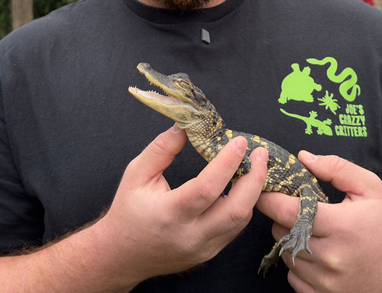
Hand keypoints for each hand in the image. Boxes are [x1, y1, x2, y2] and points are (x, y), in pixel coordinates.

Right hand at [92, 125, 268, 283]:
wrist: (121, 255)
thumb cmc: (127, 212)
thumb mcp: (136, 174)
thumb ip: (162, 149)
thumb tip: (185, 126)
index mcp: (169, 214)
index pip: (207, 188)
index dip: (227, 163)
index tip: (239, 142)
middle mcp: (189, 235)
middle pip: (236, 210)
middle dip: (255, 179)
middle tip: (260, 153)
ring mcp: (202, 248)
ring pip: (240, 220)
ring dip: (252, 191)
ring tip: (255, 166)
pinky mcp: (210, 253)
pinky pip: (234, 229)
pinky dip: (242, 206)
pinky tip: (241, 187)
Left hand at [256, 151, 381, 292]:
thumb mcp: (369, 187)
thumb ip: (336, 168)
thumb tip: (302, 158)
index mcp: (342, 225)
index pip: (288, 212)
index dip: (270, 199)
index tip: (264, 191)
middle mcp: (333, 256)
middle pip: (282, 233)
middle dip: (282, 218)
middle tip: (297, 211)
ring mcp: (329, 281)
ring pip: (287, 256)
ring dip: (290, 241)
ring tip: (311, 232)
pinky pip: (294, 278)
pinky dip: (299, 266)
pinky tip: (317, 255)